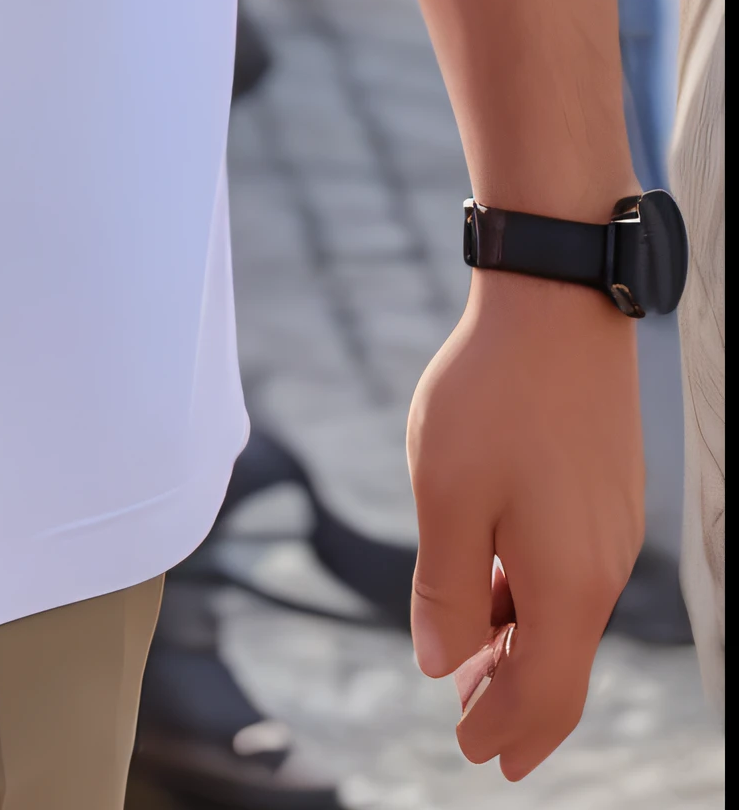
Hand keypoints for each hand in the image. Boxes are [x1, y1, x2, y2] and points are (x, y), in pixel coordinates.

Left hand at [406, 273, 643, 775]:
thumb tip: (443, 663)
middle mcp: (603, 567)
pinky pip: (573, 574)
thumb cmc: (493, 396)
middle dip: (519, 707)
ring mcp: (612, 528)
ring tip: (476, 666)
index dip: (505, 728)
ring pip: (568, 617)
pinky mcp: (607, 491)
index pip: (543, 693)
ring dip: (523, 650)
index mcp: (567, 584)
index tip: (470, 753)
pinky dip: (536, 602)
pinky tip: (500, 588)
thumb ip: (445, 590)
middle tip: (481, 740)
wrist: (556, 301)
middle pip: (564, 666)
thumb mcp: (445, 496)